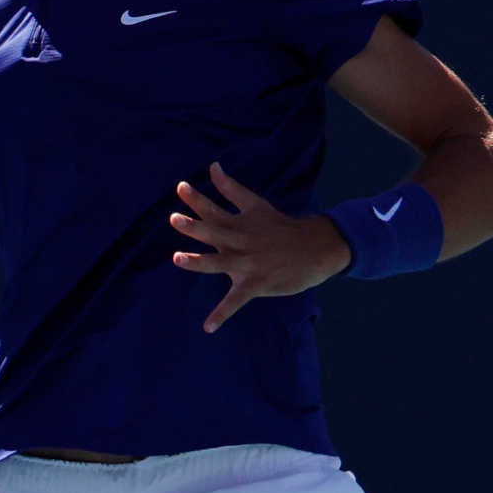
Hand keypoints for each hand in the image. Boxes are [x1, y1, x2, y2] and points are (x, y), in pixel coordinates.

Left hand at [168, 163, 351, 332]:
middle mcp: (240, 242)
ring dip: (197, 262)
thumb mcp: (256, 205)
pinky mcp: (255, 284)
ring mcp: (247, 263)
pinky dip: (221, 314)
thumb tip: (213, 166)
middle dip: (194, 226)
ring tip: (177, 258)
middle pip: (213, 232)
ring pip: (217, 263)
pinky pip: (235, 301)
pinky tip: (207, 327)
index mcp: (238, 224)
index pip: (214, 209)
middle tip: (175, 218)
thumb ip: (231, 188)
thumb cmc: (281, 226)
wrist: (317, 249)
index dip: (196, 199)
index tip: (180, 188)